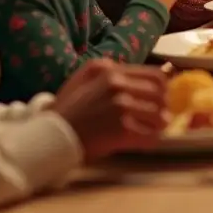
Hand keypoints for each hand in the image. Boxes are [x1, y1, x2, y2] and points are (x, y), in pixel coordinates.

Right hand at [51, 60, 166, 160]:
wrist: (49, 136)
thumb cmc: (66, 110)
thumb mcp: (83, 80)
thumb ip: (110, 73)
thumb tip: (143, 77)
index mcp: (109, 71)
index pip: (155, 75)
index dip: (163, 89)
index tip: (160, 99)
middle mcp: (117, 84)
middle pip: (160, 95)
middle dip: (162, 109)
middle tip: (157, 119)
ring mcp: (121, 106)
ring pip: (159, 116)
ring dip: (157, 126)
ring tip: (149, 130)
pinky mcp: (122, 129)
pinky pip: (151, 136)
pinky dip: (150, 141)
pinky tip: (141, 142)